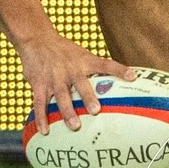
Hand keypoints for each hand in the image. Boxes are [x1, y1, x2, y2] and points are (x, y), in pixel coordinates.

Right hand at [18, 30, 134, 130]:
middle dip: (87, 97)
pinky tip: (45, 130)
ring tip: (74, 125)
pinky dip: (41, 117)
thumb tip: (118, 84)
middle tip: (95, 110)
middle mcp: (70, 69)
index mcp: (83, 60)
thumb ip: (94, 69)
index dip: (119, 70)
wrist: (36, 38)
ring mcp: (54, 77)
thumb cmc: (63, 50)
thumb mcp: (80, 54)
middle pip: (80, 83)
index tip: (132, 77)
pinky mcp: (39, 83)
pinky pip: (40, 102)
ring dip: (67, 111)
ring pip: (61, 95)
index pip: (105, 63)